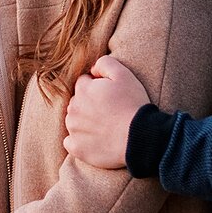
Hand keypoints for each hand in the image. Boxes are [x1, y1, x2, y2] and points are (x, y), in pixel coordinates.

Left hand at [64, 54, 147, 169]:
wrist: (140, 137)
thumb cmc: (133, 105)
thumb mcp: (124, 74)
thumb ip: (104, 64)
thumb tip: (92, 70)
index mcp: (83, 90)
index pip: (84, 83)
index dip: (98, 87)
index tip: (110, 96)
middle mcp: (73, 109)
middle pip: (77, 102)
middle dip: (89, 104)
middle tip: (109, 112)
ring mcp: (73, 130)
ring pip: (74, 121)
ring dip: (84, 122)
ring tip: (105, 126)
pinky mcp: (77, 148)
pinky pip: (71, 142)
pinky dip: (80, 141)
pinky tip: (95, 140)